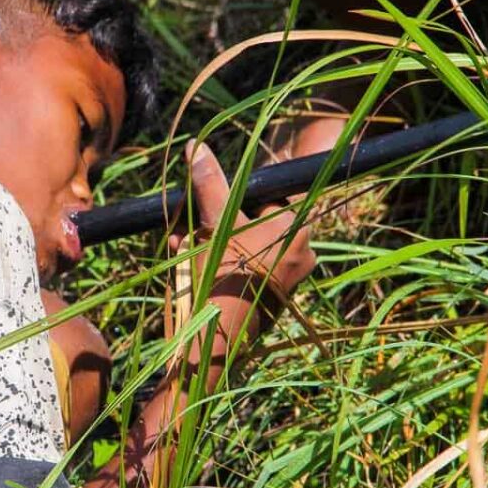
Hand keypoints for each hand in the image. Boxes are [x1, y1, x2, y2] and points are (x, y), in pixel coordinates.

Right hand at [174, 140, 314, 323]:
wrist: (215, 343)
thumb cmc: (220, 277)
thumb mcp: (214, 224)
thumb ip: (210, 184)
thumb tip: (195, 144)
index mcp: (297, 229)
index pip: (273, 195)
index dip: (241, 196)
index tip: (218, 204)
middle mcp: (302, 254)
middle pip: (257, 221)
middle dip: (221, 221)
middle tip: (194, 227)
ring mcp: (289, 280)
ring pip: (249, 246)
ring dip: (216, 243)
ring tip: (185, 247)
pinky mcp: (274, 301)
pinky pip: (249, 271)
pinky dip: (223, 265)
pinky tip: (192, 269)